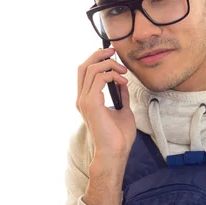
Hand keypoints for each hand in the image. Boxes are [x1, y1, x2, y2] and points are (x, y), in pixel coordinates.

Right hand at [76, 47, 136, 170]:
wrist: (115, 152)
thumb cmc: (118, 137)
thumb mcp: (122, 110)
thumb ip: (121, 96)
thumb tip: (123, 84)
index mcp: (86, 100)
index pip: (84, 72)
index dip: (94, 59)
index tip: (110, 55)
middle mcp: (82, 99)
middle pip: (84, 66)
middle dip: (99, 55)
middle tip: (114, 52)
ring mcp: (84, 101)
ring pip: (91, 69)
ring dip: (110, 65)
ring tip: (123, 72)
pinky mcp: (92, 103)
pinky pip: (100, 78)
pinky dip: (113, 75)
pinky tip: (123, 82)